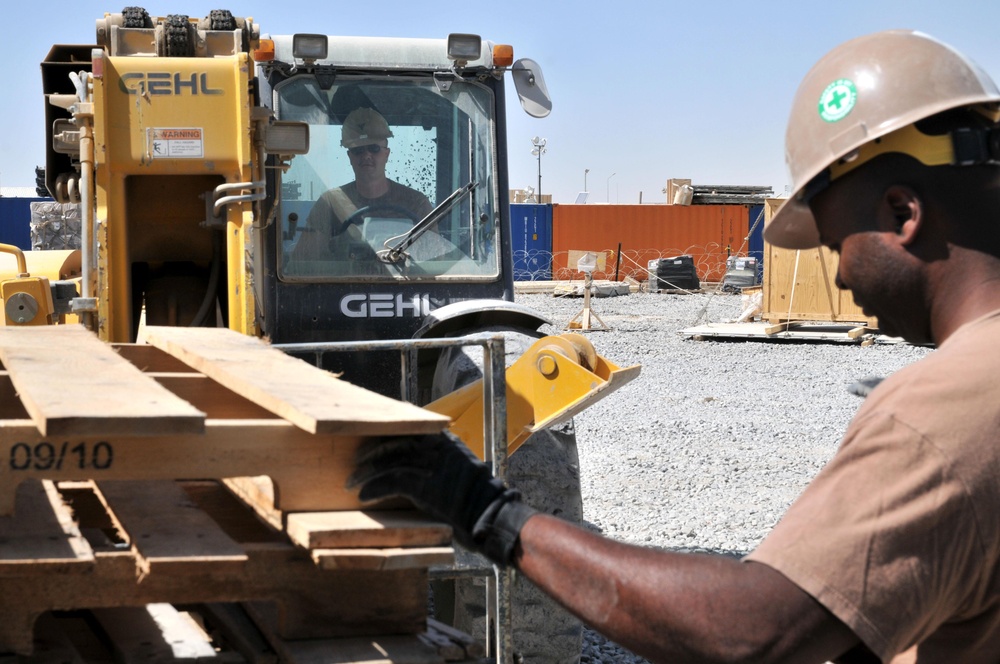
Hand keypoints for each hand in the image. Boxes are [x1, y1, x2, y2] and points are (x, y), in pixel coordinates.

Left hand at [348, 431, 535, 565]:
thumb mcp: (459, 471)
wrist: (491, 516)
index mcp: (445, 440)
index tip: (371, 435)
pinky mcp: (424, 485)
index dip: (386, 430)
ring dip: (366, 472)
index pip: (409, 424)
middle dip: (370, 450)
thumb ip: (439, 463)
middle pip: (393, 438)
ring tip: (351, 483)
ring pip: (388, 459)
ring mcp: (431, 464)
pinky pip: (390, 481)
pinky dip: (374, 489)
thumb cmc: (477, 500)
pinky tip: (364, 497)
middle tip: (355, 462)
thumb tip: (416, 467)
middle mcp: (437, 447)